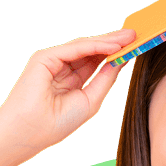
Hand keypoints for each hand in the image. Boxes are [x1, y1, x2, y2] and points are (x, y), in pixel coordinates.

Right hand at [0, 28, 135, 152]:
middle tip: (134, 34)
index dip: (114, 54)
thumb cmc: (57, 122)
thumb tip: (120, 61)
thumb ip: (104, 79)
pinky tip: (112, 45)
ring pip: (85, 47)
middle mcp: (62, 68)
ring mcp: (53, 61)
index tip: (133, 48)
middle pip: (92, 51)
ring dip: (107, 41)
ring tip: (128, 37)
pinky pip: (75, 48)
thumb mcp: (90, 100)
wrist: (31, 131)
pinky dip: (95, 46)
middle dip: (113, 43)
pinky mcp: (45, 57)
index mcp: (72, 81)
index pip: (96, 63)